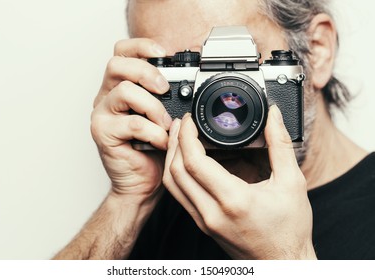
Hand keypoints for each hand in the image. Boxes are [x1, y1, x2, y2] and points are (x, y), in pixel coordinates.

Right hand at [91, 38, 171, 199]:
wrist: (141, 182)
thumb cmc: (152, 150)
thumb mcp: (163, 118)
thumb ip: (168, 99)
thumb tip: (189, 82)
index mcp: (120, 87)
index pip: (122, 53)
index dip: (141, 46)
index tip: (163, 53)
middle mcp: (107, 96)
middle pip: (117, 64)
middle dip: (146, 72)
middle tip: (164, 89)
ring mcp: (102, 114)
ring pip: (124, 90)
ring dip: (153, 106)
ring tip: (165, 124)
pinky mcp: (102, 133)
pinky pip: (131, 123)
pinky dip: (153, 131)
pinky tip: (161, 141)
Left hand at [163, 106, 315, 258]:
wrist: (282, 263)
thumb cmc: (289, 229)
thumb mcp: (292, 183)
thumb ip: (281, 145)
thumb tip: (273, 116)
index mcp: (234, 200)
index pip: (194, 162)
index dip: (186, 135)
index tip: (190, 120)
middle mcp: (212, 212)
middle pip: (175, 172)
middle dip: (174, 142)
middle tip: (181, 124)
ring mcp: (204, 221)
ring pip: (172, 185)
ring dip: (171, 158)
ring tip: (179, 138)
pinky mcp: (203, 224)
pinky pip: (180, 195)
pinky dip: (177, 174)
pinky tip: (186, 162)